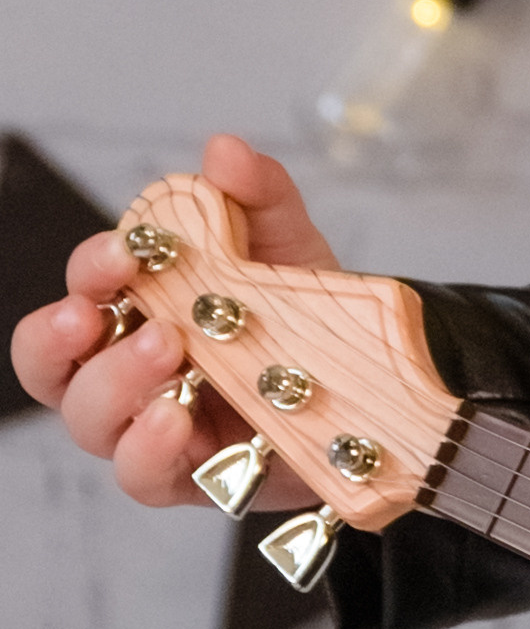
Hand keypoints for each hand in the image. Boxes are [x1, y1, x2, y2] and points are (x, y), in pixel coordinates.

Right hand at [13, 135, 333, 511]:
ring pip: (89, 421)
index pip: (84, 289)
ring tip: (165, 355)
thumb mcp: (291, 243)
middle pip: (53, 364)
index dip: (89, 271)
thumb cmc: (309, 313)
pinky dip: (149, 449)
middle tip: (105, 315)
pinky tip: (176, 420)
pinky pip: (143, 476)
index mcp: (140, 307)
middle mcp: (130, 369)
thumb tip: (222, 151)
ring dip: (113, 386)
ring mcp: (154, 426)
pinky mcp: (192, 477)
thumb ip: (257, 193)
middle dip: (61, 337)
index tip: (121, 254)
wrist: (377, 383)